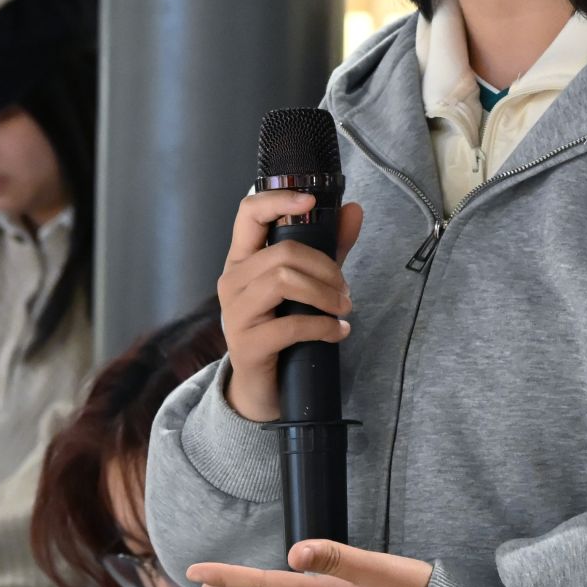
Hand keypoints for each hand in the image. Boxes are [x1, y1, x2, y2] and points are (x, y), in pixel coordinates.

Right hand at [217, 190, 363, 422]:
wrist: (263, 387)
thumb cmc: (282, 326)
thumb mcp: (307, 283)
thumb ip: (329, 247)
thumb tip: (354, 209)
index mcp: (242, 259)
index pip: (248, 214)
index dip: (279, 200)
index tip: (312, 202)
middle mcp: (231, 280)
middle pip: (282, 251)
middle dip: (325, 267)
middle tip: (345, 290)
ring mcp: (234, 313)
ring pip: (283, 280)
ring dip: (325, 294)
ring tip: (344, 309)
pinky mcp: (247, 344)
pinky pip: (290, 325)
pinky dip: (324, 327)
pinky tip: (339, 332)